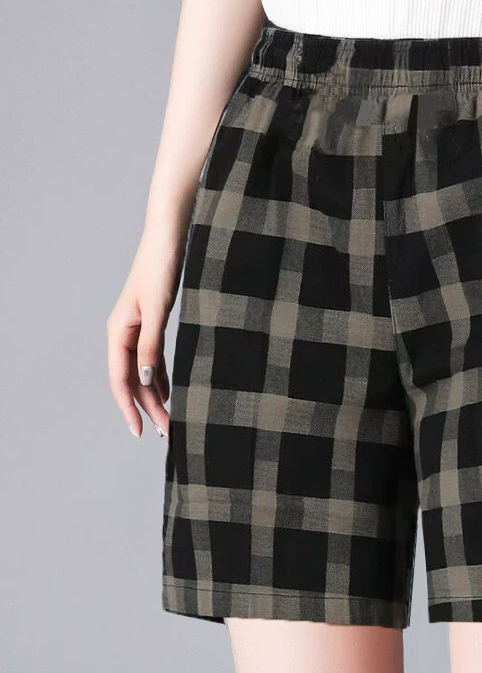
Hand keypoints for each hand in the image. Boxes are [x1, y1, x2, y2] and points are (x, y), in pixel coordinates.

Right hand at [107, 234, 182, 439]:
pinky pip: (154, 359)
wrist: (170, 239)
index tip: (140, 433)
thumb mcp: (157, 309)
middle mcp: (124, 334)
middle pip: (132, 381)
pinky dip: (162, 378)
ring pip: (143, 372)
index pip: (120, 380)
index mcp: (118, 332)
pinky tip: (171, 392)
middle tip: (167, 434)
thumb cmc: (160, 268)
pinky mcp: (153, 324)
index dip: (129, 408)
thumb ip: (150, 344)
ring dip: (155, 396)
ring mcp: (138, 329)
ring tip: (170, 421)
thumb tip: (145, 379)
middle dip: (148, 408)